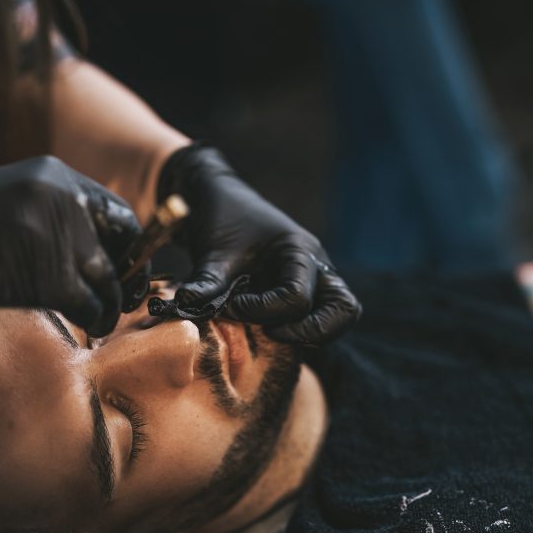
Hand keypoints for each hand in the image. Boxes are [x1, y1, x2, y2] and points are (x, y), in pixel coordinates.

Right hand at [0, 156, 148, 334]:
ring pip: (108, 278)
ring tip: (102, 318)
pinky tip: (90, 325)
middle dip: (125, 276)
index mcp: (53, 175)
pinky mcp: (46, 275)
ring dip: (110, 304)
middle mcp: (62, 197)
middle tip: (120, 298)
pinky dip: (95, 318)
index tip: (121, 268)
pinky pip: (90, 302)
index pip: (115, 212)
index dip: (125, 246)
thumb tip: (92, 252)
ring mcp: (56, 233)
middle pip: (121, 244)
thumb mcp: (5, 201)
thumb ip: (50, 215)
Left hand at [158, 145, 360, 343]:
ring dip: (311, 332)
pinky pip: (318, 315)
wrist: (220, 198)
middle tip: (270, 333)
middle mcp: (316, 266)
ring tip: (272, 332)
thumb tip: (188, 305)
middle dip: (309, 330)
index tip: (230, 306)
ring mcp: (314, 278)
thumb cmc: (221, 216)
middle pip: (344, 310)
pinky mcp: (303, 288)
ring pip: (340, 315)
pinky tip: (264, 326)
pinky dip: (298, 327)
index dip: (262, 311)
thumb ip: (206, 282)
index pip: (296, 298)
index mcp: (299, 250)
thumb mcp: (213, 250)